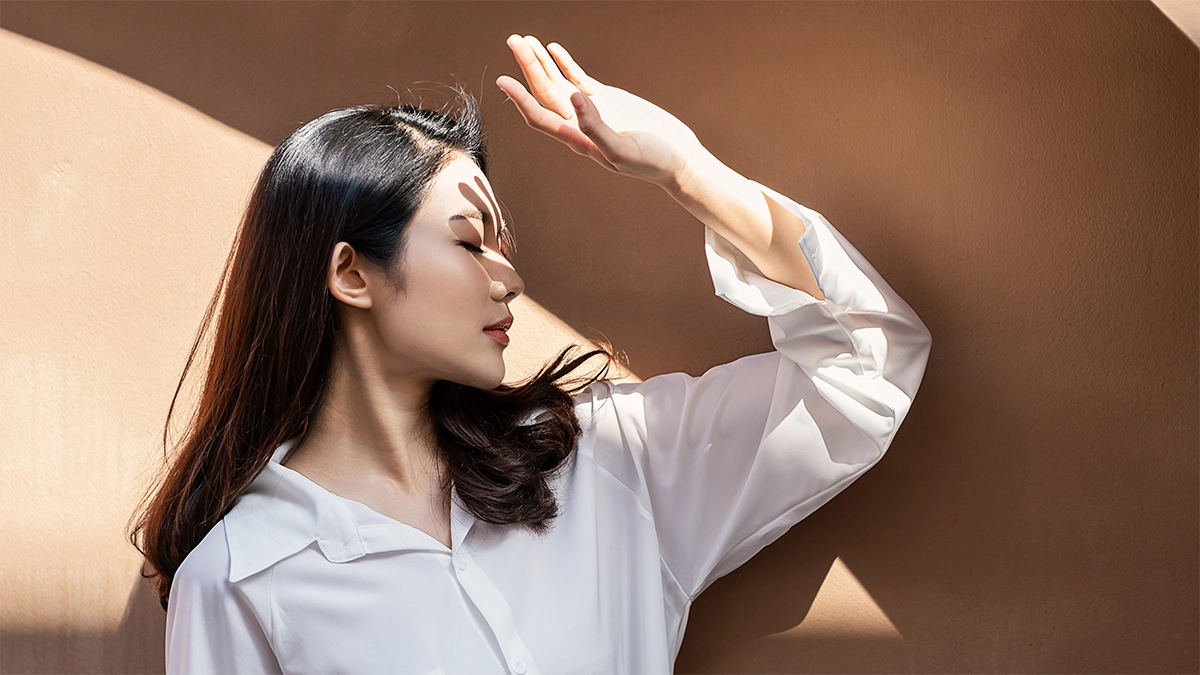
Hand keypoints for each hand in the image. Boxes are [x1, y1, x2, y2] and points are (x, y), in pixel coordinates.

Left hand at [496, 35, 710, 188]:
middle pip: (544, 93)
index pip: (540, 117)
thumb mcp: (623, 150)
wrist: (678, 159)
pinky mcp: (607, 100)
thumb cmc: (653, 161)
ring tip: (523, 40)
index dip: (520, 99)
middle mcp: (578, 124)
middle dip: (528, 67)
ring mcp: (591, 110)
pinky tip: (552, 49)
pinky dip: (565, 64)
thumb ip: (596, 129)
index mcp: (578, 139)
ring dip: (540, 62)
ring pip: (558, 83)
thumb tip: (574, 100)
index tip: (503, 80)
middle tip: (513, 40)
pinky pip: (579, 78)